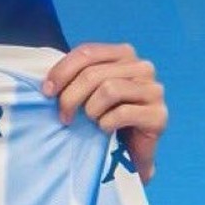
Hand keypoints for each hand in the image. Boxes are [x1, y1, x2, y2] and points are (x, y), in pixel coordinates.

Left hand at [43, 43, 166, 183]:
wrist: (130, 152)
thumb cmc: (105, 117)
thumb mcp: (87, 92)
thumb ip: (74, 78)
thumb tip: (46, 84)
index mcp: (123, 54)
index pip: (87, 52)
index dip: (62, 71)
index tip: (47, 92)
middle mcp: (142, 67)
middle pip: (94, 73)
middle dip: (70, 97)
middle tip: (64, 117)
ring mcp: (154, 90)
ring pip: (108, 89)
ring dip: (91, 110)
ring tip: (90, 122)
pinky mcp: (159, 115)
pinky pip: (123, 112)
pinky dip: (106, 123)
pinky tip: (104, 130)